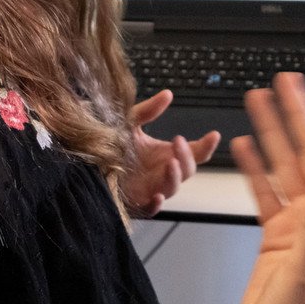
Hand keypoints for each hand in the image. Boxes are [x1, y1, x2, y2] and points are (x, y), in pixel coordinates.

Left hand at [123, 90, 220, 216]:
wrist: (90, 160)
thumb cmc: (115, 144)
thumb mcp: (131, 122)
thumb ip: (149, 110)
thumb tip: (167, 94)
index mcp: (167, 154)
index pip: (195, 153)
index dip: (207, 145)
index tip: (213, 135)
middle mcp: (163, 172)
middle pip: (187, 170)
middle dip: (186, 156)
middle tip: (178, 142)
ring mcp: (151, 188)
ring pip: (172, 188)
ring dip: (174, 177)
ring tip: (170, 163)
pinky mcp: (136, 201)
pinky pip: (149, 209)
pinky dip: (155, 205)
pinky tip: (157, 196)